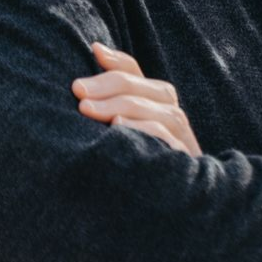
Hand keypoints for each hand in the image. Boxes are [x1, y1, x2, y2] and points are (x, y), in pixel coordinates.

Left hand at [72, 42, 202, 156]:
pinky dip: (143, 130)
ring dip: (121, 106)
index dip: (113, 62)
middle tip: (77, 92)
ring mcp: (180, 138)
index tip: (87, 57)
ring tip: (89, 111)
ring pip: (158, 109)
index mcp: (155, 102)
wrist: (165, 214)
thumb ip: (111, 92)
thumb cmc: (133, 163)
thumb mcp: (117, 128)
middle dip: (108, 85)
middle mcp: (172, 115)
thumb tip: (95, 47)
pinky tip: (117, 131)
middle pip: (145, 88)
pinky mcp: (183, 162)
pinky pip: (166, 138)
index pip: (135, 71)